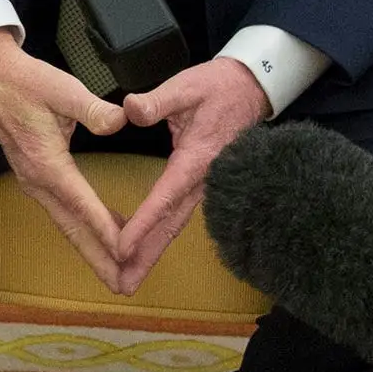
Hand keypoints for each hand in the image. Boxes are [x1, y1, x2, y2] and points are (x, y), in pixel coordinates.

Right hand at [0, 28, 129, 288]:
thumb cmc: (25, 81)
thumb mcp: (62, 88)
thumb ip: (93, 108)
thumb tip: (121, 121)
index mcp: (46, 163)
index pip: (82, 204)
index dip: (105, 229)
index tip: (127, 253)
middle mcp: (38, 181)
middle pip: (72, 229)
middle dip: (99, 259)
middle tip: (125, 285)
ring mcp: (34, 183)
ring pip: (67, 226)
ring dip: (92, 251)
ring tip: (118, 274)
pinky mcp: (36, 179)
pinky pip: (63, 214)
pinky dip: (83, 232)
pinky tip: (104, 238)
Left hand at [108, 57, 271, 295]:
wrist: (250, 90)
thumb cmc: (217, 88)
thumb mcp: (186, 86)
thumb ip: (158, 100)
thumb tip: (131, 109)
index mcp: (196, 159)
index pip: (165, 196)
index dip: (144, 223)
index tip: (122, 246)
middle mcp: (201, 181)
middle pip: (170, 226)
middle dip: (146, 256)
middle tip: (122, 285)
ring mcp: (204, 187)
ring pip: (174, 226)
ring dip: (151, 254)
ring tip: (127, 280)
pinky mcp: (200, 186)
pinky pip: (177, 217)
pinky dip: (159, 238)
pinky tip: (141, 253)